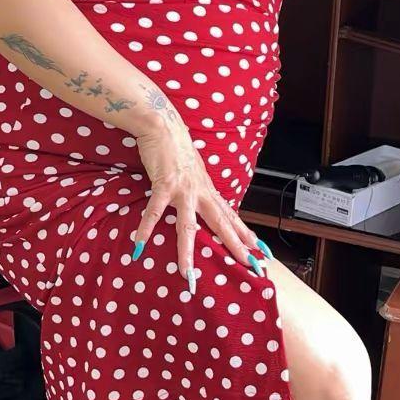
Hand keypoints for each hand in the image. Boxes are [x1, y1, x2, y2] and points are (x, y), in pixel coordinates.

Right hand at [133, 116, 267, 291]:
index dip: (245, 233)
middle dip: (235, 246)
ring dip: (186, 251)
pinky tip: (140, 244)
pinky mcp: (164, 185)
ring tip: (187, 273)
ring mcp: (183, 190)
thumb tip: (203, 203)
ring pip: (188, 226)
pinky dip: (146, 228)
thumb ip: (199, 190)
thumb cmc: (176, 149)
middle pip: (221, 224)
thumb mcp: (195, 172)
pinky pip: (154, 211)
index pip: (231, 216)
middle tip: (248, 265)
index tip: (259, 249)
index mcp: (208, 190)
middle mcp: (201, 192)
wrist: (164, 126)